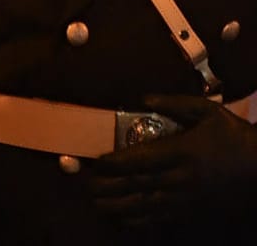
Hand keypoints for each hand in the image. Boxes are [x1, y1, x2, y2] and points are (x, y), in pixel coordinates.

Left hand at [88, 95, 256, 230]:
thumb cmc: (232, 135)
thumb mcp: (207, 111)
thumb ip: (173, 103)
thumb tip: (142, 98)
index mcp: (181, 151)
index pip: (139, 159)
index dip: (114, 163)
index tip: (97, 163)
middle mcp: (180, 177)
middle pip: (137, 184)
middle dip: (109, 187)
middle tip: (88, 186)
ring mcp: (187, 197)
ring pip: (146, 205)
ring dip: (119, 207)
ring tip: (98, 205)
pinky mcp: (194, 211)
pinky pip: (163, 219)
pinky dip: (141, 222)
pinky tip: (124, 221)